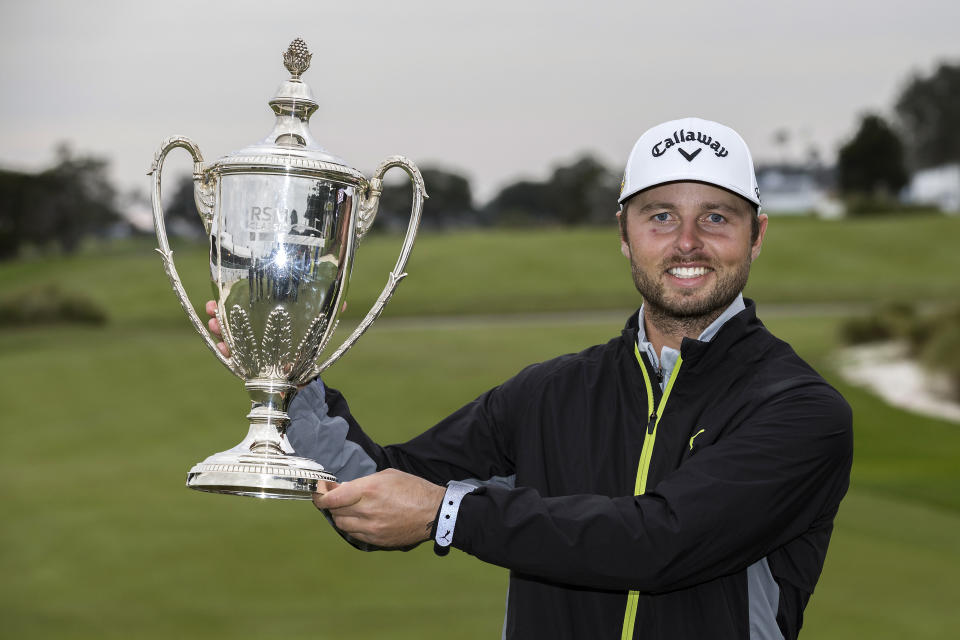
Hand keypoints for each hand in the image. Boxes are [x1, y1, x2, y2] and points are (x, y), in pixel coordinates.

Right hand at [205, 299, 346, 359]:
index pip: (250, 305)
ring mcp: (251, 349)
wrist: (307, 376)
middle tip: (211, 307)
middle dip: (220, 312)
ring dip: (220, 330)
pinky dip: (228, 354)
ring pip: (230, 336)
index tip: (221, 294)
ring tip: (213, 325)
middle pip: (234, 318)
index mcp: (271, 320)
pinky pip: (235, 359)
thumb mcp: (318, 328)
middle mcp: (257, 332)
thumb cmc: (309, 346)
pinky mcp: (250, 366)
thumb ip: (329, 312)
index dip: (234, 298)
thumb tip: (343, 304)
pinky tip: (223, 350)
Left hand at [313, 469, 444, 547]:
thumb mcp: (387, 475)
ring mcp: (371, 528)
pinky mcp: (377, 540)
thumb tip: (344, 489)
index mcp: (368, 490)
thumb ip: (362, 482)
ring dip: (340, 515)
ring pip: (342, 525)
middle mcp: (366, 511)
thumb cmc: (413, 489)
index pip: (331, 499)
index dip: (320, 495)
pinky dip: (352, 526)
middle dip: (330, 503)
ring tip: (348, 508)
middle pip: (334, 512)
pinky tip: (359, 519)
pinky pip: (354, 535)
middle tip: (334, 496)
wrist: (434, 512)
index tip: (320, 490)